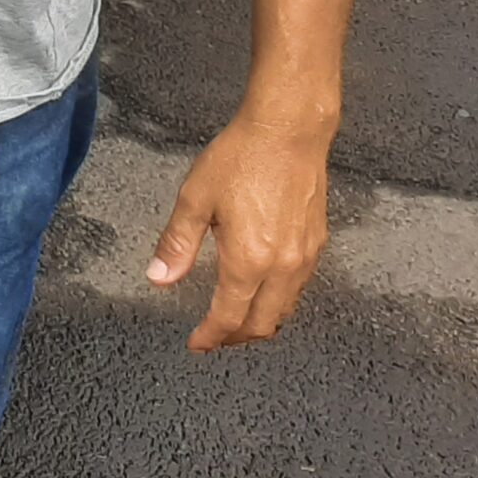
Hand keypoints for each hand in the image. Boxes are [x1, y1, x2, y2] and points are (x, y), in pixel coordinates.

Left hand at [147, 112, 333, 351]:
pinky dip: (278, 303)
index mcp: (249, 260)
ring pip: (285, 311)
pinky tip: (260, 291)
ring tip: (233, 319)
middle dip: (236, 337)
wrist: (289, 133)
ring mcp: (306, 259)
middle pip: (263, 324)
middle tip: (213, 337)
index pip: (230, 317)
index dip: (211, 337)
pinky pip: (298, 290)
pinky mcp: (318, 245)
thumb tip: (159, 279)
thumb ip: (178, 243)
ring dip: (259, 323)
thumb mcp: (196, 198)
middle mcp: (283, 268)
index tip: (196, 344)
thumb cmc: (239, 159)